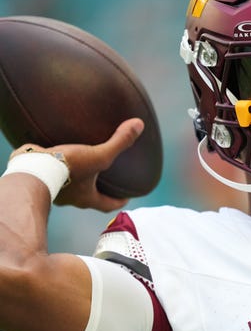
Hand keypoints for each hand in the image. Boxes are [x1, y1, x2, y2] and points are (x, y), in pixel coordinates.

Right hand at [13, 118, 143, 211]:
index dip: (118, 201)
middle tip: (105, 178)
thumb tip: (139, 125)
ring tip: (83, 162)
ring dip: (77, 177)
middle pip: (88, 196)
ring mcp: (55, 189)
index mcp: (86, 198)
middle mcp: (70, 198)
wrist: (31, 168)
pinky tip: (60, 153)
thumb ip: (119, 142)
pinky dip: (59, 166)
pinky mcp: (40, 176)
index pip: (107, 205)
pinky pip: (53, 173)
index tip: (126, 197)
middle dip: (97, 188)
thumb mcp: (98, 155)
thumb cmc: (67, 168)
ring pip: (70, 186)